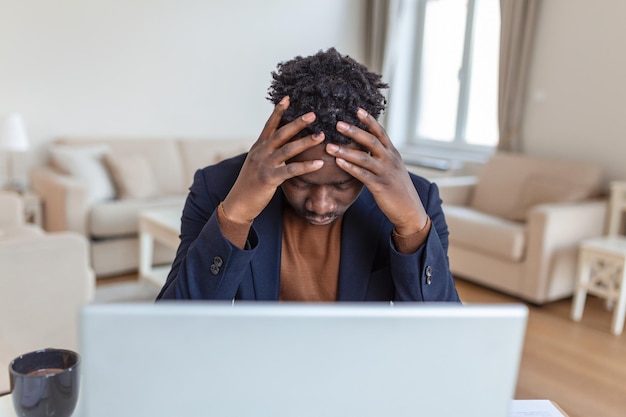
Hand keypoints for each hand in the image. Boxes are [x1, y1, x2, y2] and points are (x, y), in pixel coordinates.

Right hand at [222, 96, 324, 222]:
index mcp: (258, 147)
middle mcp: (261, 152)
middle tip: (313, 114)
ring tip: (321, 136)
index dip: (278, 111)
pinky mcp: (269, 178)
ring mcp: (264, 164)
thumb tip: (279, 143)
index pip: (269, 125)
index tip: (288, 98)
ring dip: (306, 142)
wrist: (238, 203)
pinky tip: (320, 164)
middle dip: (298, 123)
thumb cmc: (250, 184)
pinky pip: (291, 170)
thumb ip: (267, 152)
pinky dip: (306, 166)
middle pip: (281, 133)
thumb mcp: (256, 163)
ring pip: (288, 149)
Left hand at [326, 108, 427, 234]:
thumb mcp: (392, 167)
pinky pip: (363, 175)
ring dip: (346, 151)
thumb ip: (381, 155)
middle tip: (338, 123)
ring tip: (330, 146)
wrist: (409, 209)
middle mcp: (390, 160)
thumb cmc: (397, 188)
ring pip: (364, 158)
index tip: (357, 109)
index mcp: (392, 153)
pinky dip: (350, 168)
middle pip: (371, 141)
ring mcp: (385, 172)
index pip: (380, 132)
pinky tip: (338, 163)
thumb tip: (367, 145)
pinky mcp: (380, 186)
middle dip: (354, 131)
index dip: (369, 121)